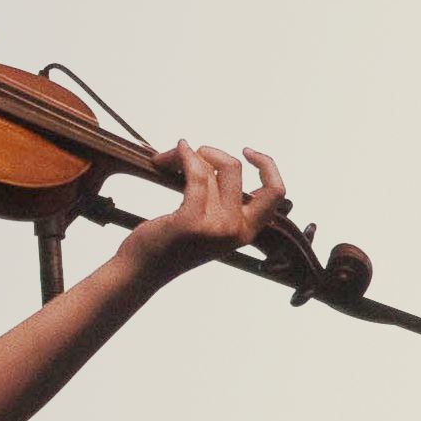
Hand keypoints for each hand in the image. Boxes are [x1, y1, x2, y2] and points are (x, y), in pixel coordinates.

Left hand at [116, 143, 287, 283]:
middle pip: (236, 169)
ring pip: (211, 169)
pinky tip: (172, 153)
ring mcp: (216, 227)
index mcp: (247, 231)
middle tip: (194, 156)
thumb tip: (218, 159)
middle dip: (215, 153)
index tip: (247, 152)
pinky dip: (183, 156)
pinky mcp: (192, 221)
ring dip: (189, 155)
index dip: (267, 164)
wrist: (144, 269)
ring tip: (170, 159)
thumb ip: (223, 201)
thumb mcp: (210, 224)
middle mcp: (236, 230)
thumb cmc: (172, 243)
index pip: (276, 192)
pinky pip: (196, 175)